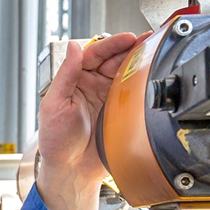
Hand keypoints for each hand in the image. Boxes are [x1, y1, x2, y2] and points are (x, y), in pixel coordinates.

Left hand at [34, 33, 143, 209]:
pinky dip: (142, 82)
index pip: (93, 54)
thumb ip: (65, 74)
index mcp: (73, 80)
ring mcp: (106, 98)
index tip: (127, 38)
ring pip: (125, 73)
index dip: (111, 44)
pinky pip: (133, 93)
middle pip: (113, 60)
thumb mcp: (55, 104)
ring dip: (138, 61)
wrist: (72, 170)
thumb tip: (72, 47)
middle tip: (146, 42)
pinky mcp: (119, 112)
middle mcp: (91, 86)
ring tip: (153, 52)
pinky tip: (152, 74)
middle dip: (129, 48)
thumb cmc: (56, 141)